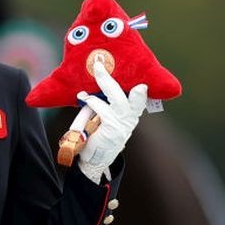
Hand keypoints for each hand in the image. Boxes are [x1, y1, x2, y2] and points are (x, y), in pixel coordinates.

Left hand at [77, 61, 147, 182]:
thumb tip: (100, 84)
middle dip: (113, 78)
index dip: (141, 88)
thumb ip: (108, 105)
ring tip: (97, 71)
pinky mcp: (112, 129)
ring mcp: (122, 125)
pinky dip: (93, 101)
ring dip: (104, 83)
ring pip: (117, 99)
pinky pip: (103, 110)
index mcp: (131, 116)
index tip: (138, 76)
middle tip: (100, 64)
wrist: (94, 160)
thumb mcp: (107, 119)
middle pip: (131, 95)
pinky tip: (84, 97)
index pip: (140, 99)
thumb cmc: (99, 136)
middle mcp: (130, 120)